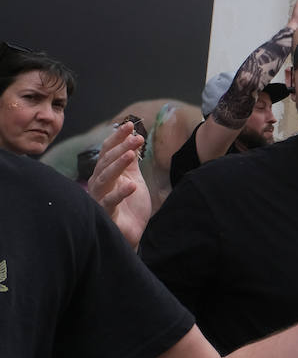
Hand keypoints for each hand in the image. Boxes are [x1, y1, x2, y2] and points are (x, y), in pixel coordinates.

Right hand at [88, 121, 151, 248]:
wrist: (131, 233)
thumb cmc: (130, 206)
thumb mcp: (134, 179)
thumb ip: (131, 162)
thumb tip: (135, 138)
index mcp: (106, 173)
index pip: (108, 150)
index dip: (118, 137)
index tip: (130, 124)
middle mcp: (100, 182)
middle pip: (107, 161)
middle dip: (121, 148)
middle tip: (136, 137)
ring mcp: (100, 197)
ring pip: (105, 178)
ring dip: (118, 165)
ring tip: (131, 154)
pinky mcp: (105, 213)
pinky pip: (110, 201)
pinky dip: (120, 193)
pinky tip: (132, 185)